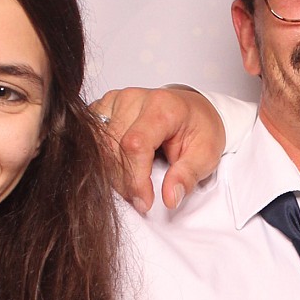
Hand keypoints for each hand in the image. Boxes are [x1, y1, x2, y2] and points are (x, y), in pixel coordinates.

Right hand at [93, 85, 226, 212]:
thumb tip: (170, 198)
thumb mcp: (206, 155)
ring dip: (112, 173)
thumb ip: (187, 176)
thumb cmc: (199, 129)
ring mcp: (114, 100)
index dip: (135, 178)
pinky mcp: (103, 107)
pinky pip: (92, 139)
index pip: (135, 145)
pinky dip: (103, 160)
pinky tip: (121, 167)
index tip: (145, 201)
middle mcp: (133, 98)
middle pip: (112, 147)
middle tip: (141, 197)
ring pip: (98, 146)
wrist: (193, 110)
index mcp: (162, 105)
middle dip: (124, 181)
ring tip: (134, 183)